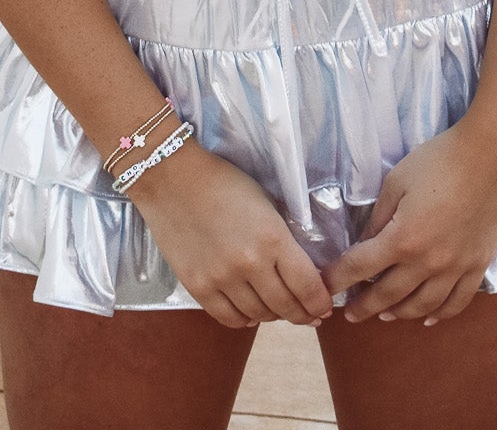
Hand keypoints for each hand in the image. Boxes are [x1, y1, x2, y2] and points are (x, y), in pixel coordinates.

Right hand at [127, 139, 334, 329]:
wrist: (172, 178)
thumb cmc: (223, 182)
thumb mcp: (265, 204)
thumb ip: (282, 239)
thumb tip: (298, 272)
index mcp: (273, 238)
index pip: (308, 286)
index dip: (320, 303)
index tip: (325, 308)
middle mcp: (250, 264)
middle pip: (286, 306)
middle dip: (302, 314)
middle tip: (309, 315)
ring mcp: (222, 279)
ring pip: (259, 314)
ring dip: (273, 315)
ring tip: (278, 309)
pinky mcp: (197, 287)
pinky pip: (229, 318)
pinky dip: (245, 319)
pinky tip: (250, 312)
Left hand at [323, 114, 496, 324]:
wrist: (490, 156)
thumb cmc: (439, 161)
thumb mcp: (397, 181)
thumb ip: (379, 217)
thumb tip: (366, 242)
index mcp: (403, 239)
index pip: (360, 267)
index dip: (339, 279)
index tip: (325, 287)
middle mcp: (428, 262)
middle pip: (388, 295)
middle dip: (364, 306)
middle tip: (350, 314)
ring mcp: (456, 268)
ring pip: (422, 306)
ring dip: (399, 313)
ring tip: (384, 315)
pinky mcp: (478, 266)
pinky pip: (457, 302)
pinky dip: (440, 314)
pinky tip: (428, 318)